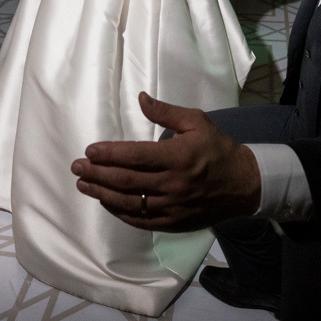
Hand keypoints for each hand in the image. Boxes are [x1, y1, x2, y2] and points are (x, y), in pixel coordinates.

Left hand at [70, 92, 261, 231]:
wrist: (243, 185)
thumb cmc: (217, 149)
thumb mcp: (197, 122)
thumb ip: (166, 112)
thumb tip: (140, 98)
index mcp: (177, 157)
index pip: (134, 156)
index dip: (109, 154)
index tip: (90, 150)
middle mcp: (172, 184)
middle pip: (125, 180)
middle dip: (96, 173)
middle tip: (76, 166)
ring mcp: (172, 206)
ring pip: (128, 203)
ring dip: (101, 194)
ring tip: (83, 184)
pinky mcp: (173, 222)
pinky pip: (140, 220)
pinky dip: (119, 212)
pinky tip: (105, 202)